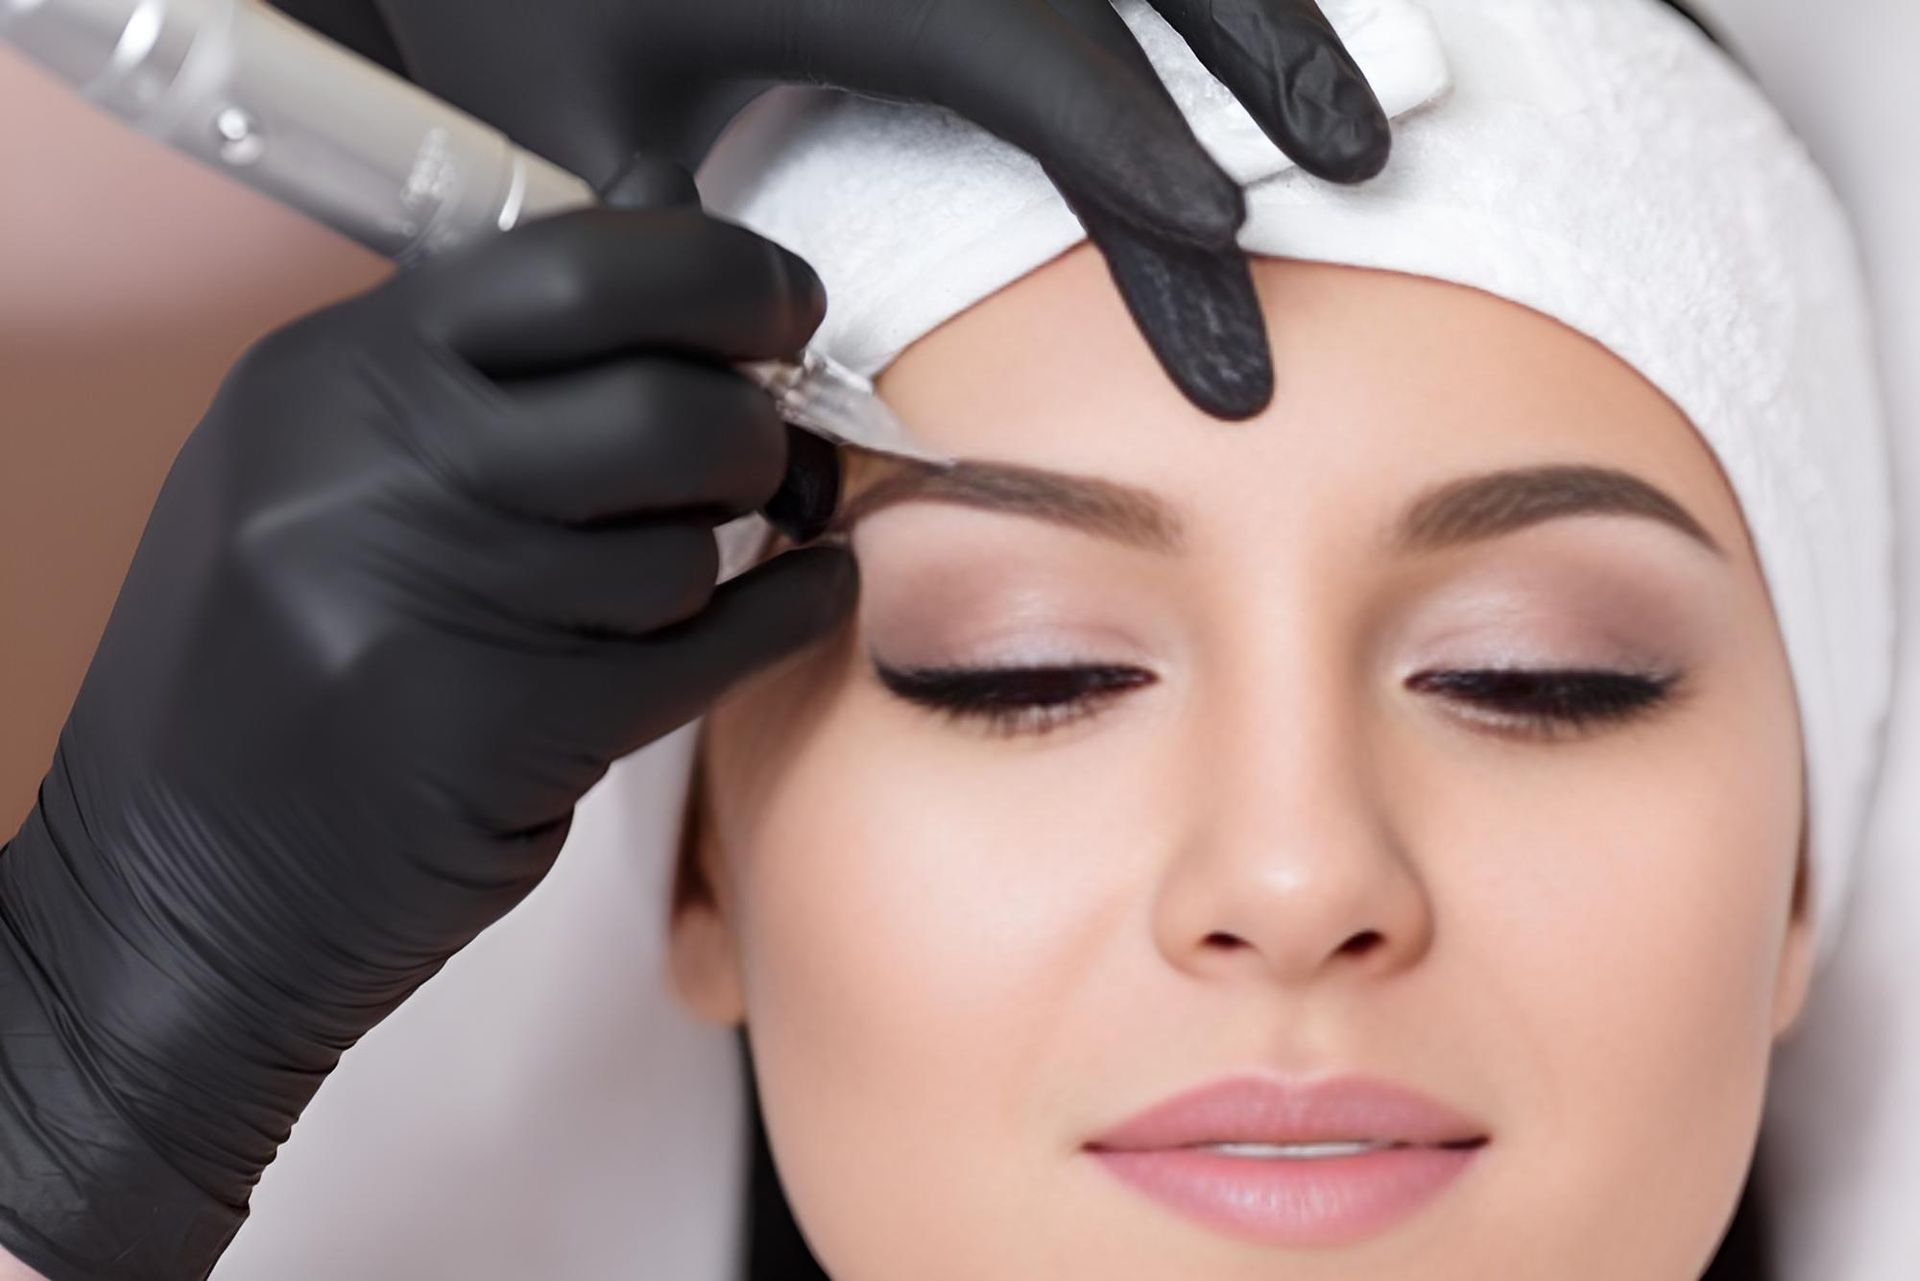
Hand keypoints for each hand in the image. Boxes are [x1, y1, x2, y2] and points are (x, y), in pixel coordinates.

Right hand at [0, 170, 853, 1279]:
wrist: (177, 890)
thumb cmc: (268, 674)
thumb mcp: (313, 477)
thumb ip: (473, 389)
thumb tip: (693, 323)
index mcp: (332, 378)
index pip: (577, 269)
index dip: (719, 274)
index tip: (783, 300)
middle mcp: (380, 471)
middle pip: (666, 402)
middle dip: (753, 426)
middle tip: (761, 451)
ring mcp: (445, 603)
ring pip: (693, 538)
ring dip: (729, 549)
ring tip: (686, 568)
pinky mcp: (518, 728)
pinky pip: (718, 645)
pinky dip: (788, 614)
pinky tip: (804, 595)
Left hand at [269, 0, 1392, 418]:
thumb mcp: (571, 132)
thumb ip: (676, 281)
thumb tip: (768, 446)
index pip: (1034, 64)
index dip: (1137, 155)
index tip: (1224, 246)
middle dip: (1261, 65)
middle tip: (1350, 171)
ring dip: (1252, 4)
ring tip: (1340, 112)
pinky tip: (1237, 23)